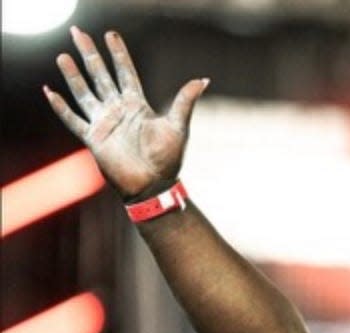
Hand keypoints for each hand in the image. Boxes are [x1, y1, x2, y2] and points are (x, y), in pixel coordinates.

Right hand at [44, 27, 207, 199]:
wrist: (154, 186)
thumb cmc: (168, 160)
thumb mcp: (178, 127)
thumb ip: (185, 101)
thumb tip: (203, 80)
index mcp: (137, 106)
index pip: (125, 73)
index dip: (118, 54)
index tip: (111, 35)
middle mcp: (118, 111)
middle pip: (101, 76)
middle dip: (90, 54)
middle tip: (78, 32)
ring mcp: (104, 124)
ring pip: (84, 93)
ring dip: (73, 76)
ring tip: (63, 56)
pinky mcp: (93, 139)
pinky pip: (72, 119)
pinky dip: (60, 106)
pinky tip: (50, 91)